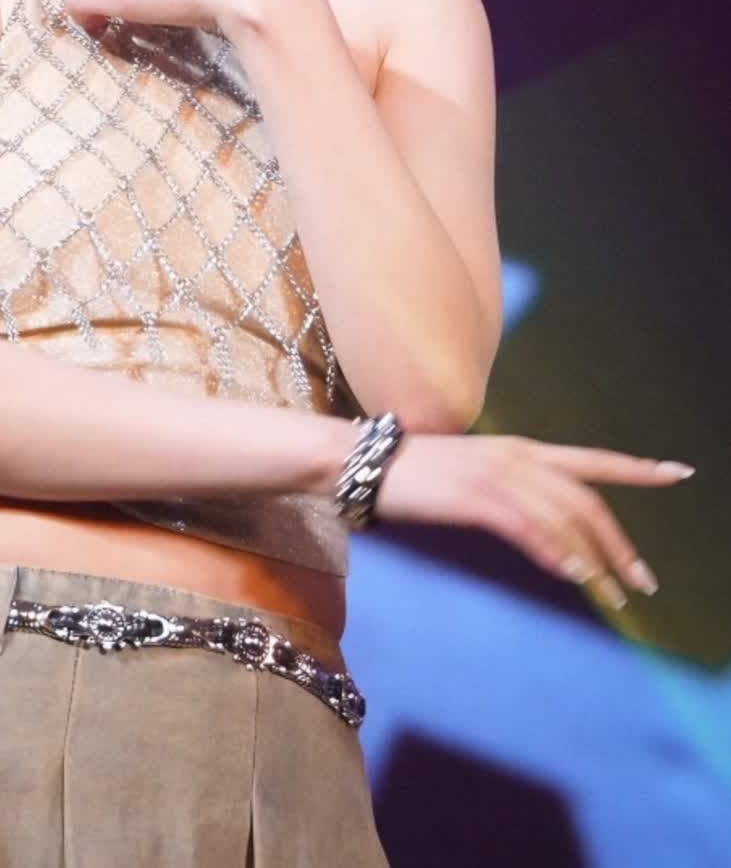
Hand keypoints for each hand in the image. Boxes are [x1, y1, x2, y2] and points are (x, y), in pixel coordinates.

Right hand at [371, 430, 692, 609]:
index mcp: (521, 450)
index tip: (678, 473)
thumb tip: (545, 530)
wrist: (367, 463)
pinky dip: (557, 551)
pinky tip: (575, 573)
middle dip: (621, 544)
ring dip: (595, 559)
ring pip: (565, 518)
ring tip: (614, 594)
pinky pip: (530, 527)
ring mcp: (498, 474)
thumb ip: (512, 493)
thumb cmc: (417, 474)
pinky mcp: (477, 496)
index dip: (637, 468)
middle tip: (643, 582)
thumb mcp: (474, 475)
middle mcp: (518, 457)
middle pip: (587, 500)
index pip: (591, 460)